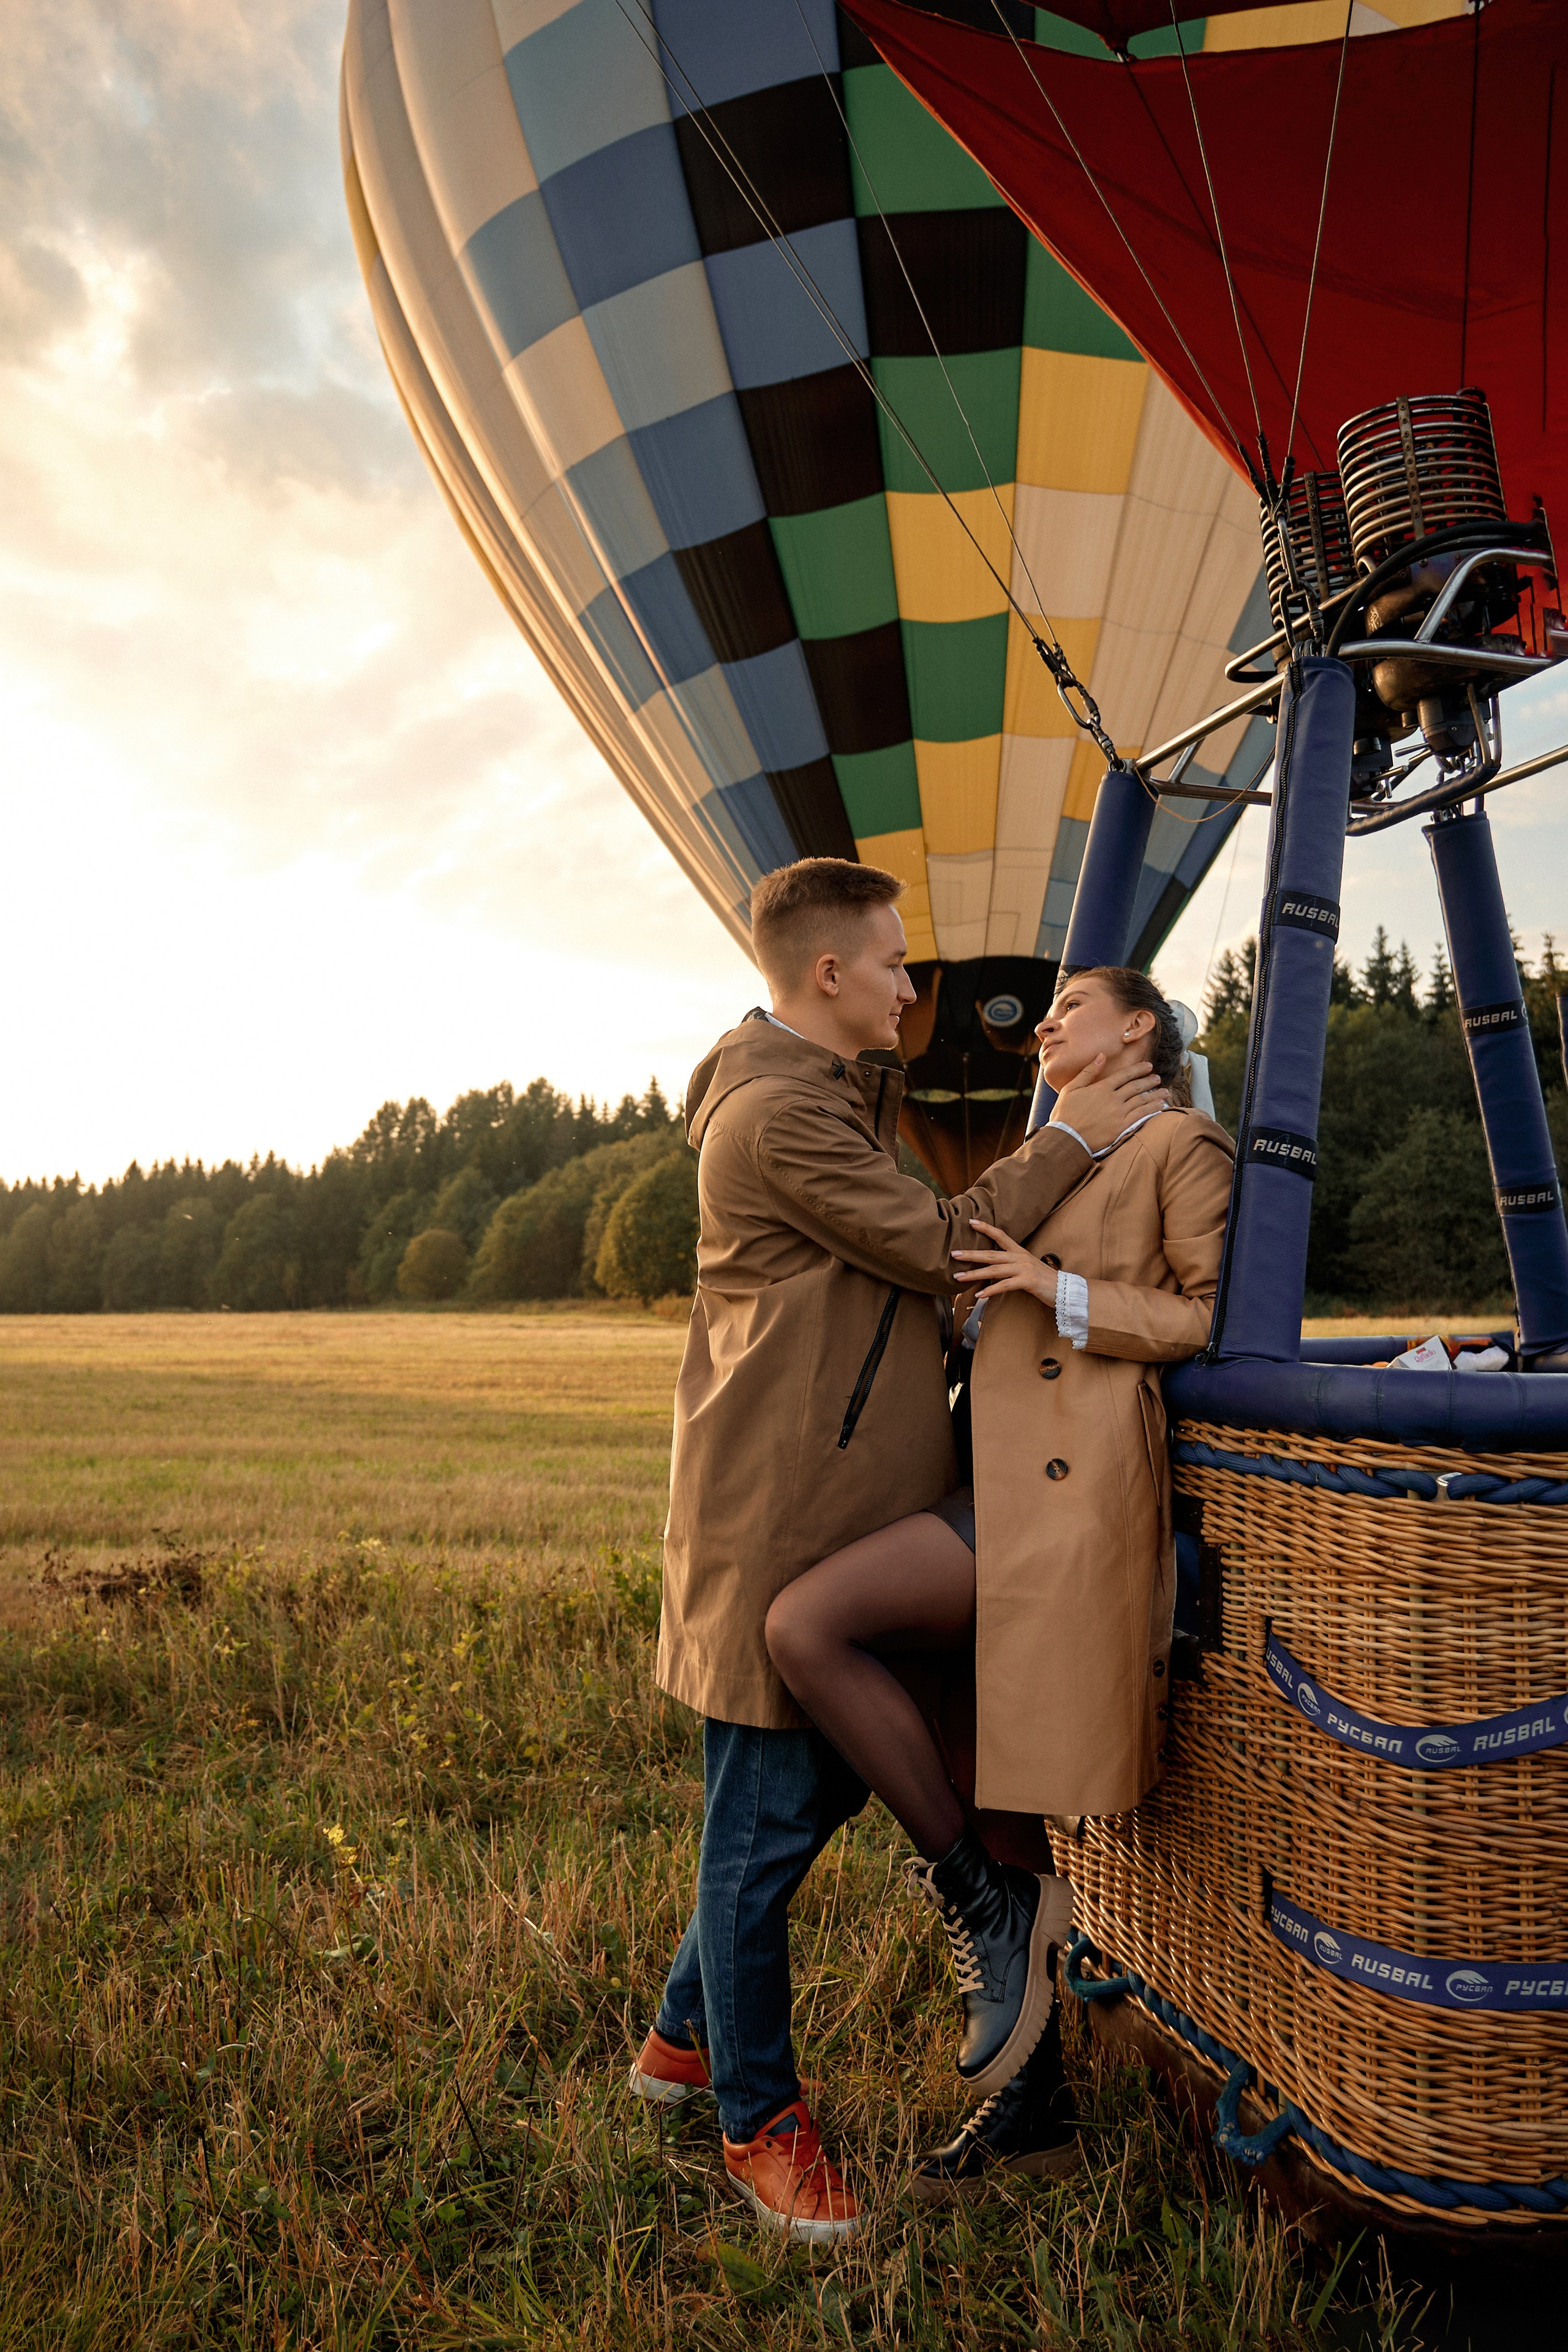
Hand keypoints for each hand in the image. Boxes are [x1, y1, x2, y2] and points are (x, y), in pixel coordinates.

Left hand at [953, 1219, 1057, 1306]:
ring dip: (974, 1274)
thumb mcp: (1027, 1268)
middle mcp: (1020, 1258)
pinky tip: (979, 1295)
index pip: (1001, 1236)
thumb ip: (1012, 1266)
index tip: (971, 1222)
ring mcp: (1023, 1269)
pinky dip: (990, 1291)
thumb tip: (995, 1268)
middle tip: (954, 1254)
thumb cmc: (1044, 1281)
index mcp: (1020, 1252)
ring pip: (994, 1270)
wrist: (1065, 1290)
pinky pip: (1004, 1285)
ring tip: (958, 1277)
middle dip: (971, 1254)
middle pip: (991, 1254)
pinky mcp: (1027, 1281)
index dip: (986, 1228)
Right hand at [1048, 1055, 1166, 1153]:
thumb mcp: (1071, 1088)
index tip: (1148, 1066)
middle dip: (1149, 1081)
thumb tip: (1101, 1056)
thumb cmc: (1065, 1113)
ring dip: (1154, 1095)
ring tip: (1165, 1092)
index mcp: (1101, 1088)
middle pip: (1136, 1087)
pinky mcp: (1121, 1127)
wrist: (1066, 1137)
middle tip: (1157, 1078)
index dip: (1138, 1069)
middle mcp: (1113, 1098)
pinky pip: (1140, 1116)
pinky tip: (1160, 1106)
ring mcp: (1118, 1113)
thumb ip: (1088, 1072)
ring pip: (1141, 1100)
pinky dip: (1151, 1110)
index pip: (1124, 1075)